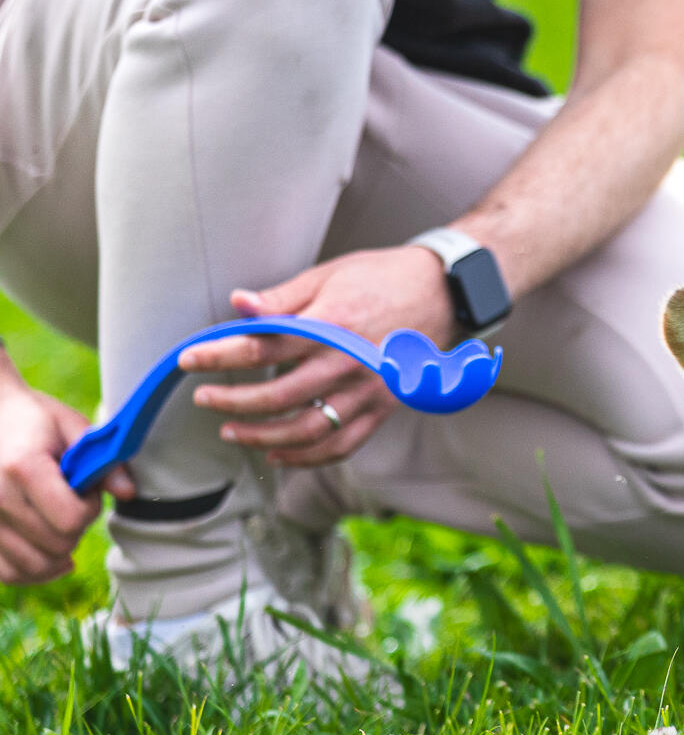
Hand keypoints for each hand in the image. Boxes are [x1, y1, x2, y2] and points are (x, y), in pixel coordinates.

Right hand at [0, 381, 135, 584]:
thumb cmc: (32, 419)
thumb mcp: (72, 426)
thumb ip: (103, 460)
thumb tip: (128, 493)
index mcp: (21, 468)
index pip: (71, 520)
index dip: (89, 508)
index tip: (83, 489)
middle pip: (56, 545)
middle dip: (75, 529)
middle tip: (69, 503)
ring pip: (33, 566)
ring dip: (57, 553)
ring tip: (56, 524)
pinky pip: (9, 573)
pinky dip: (33, 571)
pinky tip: (49, 556)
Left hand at [178, 246, 456, 466]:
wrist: (442, 295)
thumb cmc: (381, 279)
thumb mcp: (328, 276)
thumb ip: (282, 298)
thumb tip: (238, 304)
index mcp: (331, 325)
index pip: (262, 348)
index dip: (219, 356)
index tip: (190, 359)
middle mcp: (348, 364)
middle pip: (277, 396)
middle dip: (232, 401)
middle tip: (203, 398)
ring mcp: (367, 392)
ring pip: (307, 430)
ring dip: (262, 437)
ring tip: (231, 430)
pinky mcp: (381, 409)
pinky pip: (340, 445)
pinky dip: (306, 458)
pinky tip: (277, 455)